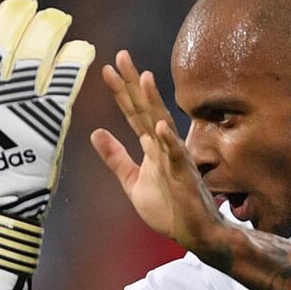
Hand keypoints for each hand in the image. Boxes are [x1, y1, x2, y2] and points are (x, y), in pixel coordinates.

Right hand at [0, 0, 93, 223]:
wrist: (3, 204)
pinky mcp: (51, 115)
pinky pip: (66, 79)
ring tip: (58, 20)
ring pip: (36, 51)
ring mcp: (23, 102)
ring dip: (49, 29)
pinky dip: (75, 60)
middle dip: (17, 16)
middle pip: (4, 39)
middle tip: (29, 6)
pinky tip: (80, 48)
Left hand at [92, 50, 226, 254]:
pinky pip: (177, 158)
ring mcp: (176, 159)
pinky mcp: (185, 177)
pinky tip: (160, 127)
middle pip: (146, 109)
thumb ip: (115, 157)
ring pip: (163, 125)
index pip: (133, 112)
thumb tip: (95, 131)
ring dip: (153, 102)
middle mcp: (164, 146)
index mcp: (151, 146)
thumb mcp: (132, 182)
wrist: (195, 233)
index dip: (120, 92)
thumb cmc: (168, 207)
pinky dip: (169, 142)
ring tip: (143, 78)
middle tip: (121, 56)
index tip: (106, 69)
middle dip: (133, 83)